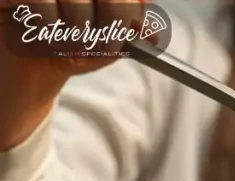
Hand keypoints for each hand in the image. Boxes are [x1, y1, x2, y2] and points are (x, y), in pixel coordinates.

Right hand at [0, 0, 146, 148]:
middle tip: (106, 49)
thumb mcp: (102, 48)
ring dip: (77, 32)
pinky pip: (39, 2)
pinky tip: (44, 38)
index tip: (135, 34)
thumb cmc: (67, 50)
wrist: (26, 66)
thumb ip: (127, 38)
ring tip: (69, 48)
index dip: (131, 9)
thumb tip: (153, 35)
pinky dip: (48, 27)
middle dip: (111, 23)